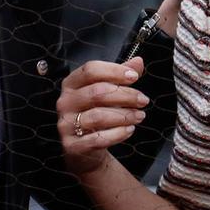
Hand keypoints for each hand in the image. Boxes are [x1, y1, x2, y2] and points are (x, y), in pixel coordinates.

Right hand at [57, 56, 148, 176]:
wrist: (84, 148)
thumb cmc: (95, 114)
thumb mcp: (107, 92)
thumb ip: (120, 76)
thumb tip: (138, 62)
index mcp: (72, 84)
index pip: (91, 70)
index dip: (114, 71)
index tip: (134, 77)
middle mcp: (66, 102)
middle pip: (97, 92)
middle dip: (125, 95)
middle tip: (143, 100)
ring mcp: (66, 124)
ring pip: (98, 116)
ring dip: (124, 115)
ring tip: (139, 116)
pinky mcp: (72, 145)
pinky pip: (98, 139)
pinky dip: (117, 134)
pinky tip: (129, 130)